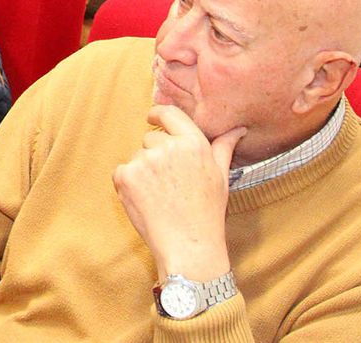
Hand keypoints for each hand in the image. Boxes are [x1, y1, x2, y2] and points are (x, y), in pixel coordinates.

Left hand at [113, 104, 243, 279]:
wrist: (188, 246)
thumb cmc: (207, 212)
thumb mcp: (221, 176)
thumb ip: (224, 146)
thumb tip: (238, 129)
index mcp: (193, 143)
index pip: (168, 113)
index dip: (157, 114)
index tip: (153, 118)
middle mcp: (168, 147)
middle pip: (151, 138)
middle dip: (156, 155)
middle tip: (170, 183)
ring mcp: (144, 161)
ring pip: (137, 156)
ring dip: (143, 171)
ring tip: (161, 196)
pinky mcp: (126, 176)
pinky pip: (122, 172)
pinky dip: (129, 184)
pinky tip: (146, 201)